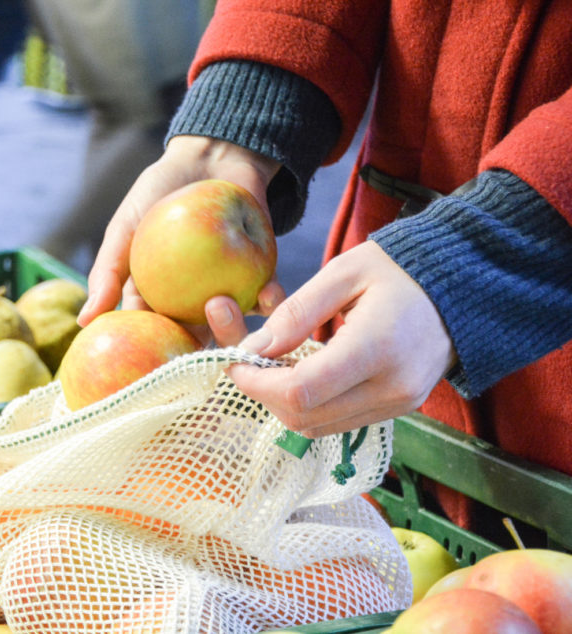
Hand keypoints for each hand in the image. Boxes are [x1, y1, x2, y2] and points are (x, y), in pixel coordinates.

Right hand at [77, 135, 283, 344]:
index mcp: (158, 302)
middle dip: (197, 351)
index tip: (154, 372)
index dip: (153, 358)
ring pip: (234, 327)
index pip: (153, 337)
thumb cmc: (159, 194)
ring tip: (220, 305)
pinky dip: (270, 301)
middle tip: (193, 346)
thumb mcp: (124, 230)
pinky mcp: (261, 277)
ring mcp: (228, 293)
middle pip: (196, 341)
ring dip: (233, 328)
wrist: (210, 158)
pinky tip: (268, 296)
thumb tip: (85, 322)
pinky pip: (269, 299)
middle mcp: (193, 305)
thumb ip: (108, 274)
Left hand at [226, 241, 457, 436]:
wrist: (464, 286)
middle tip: (247, 364)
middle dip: (264, 395)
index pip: (300, 390)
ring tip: (275, 366)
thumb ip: (296, 312)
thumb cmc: (400, 270)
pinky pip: (339, 422)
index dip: (256, 383)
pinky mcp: (400, 409)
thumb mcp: (343, 273)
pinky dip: (310, 405)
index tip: (234, 362)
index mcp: (377, 348)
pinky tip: (303, 373)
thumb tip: (255, 348)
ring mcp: (399, 404)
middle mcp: (392, 387)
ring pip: (318, 427)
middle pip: (304, 417)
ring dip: (284, 403)